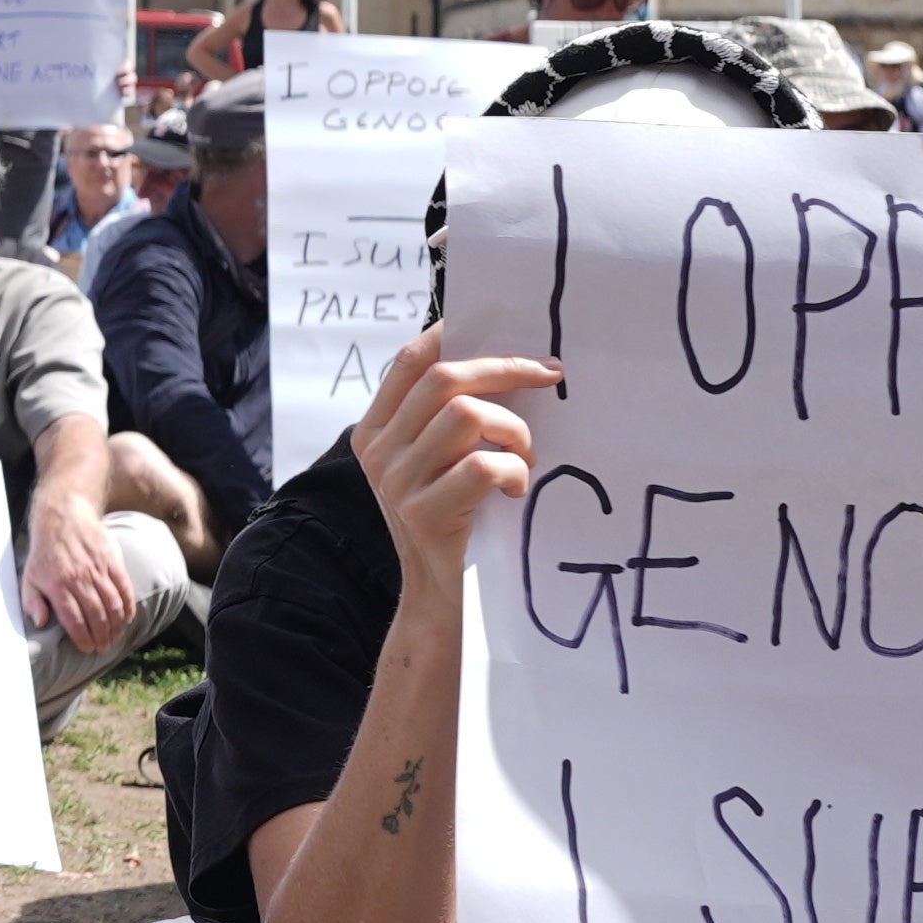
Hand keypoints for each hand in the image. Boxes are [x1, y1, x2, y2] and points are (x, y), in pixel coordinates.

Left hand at [20, 491, 134, 649]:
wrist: (62, 516)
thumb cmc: (45, 552)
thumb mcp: (29, 576)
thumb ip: (33, 601)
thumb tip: (41, 622)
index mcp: (57, 585)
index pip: (74, 620)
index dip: (83, 638)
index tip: (87, 649)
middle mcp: (79, 578)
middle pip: (97, 615)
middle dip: (102, 636)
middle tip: (104, 647)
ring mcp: (97, 568)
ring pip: (113, 604)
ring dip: (116, 625)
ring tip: (115, 637)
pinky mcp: (112, 559)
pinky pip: (124, 587)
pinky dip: (128, 606)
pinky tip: (127, 618)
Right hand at [351, 322, 554, 573]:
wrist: (433, 592)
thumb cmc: (446, 515)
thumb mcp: (428, 462)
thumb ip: (440, 418)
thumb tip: (496, 358)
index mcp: (373, 430)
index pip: (408, 360)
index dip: (453, 335)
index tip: (502, 329)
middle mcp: (378, 451)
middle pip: (445, 379)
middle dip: (507, 369)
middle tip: (549, 375)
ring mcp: (397, 481)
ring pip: (469, 416)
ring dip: (515, 430)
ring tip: (524, 455)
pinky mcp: (425, 511)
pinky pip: (485, 465)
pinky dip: (515, 472)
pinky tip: (516, 490)